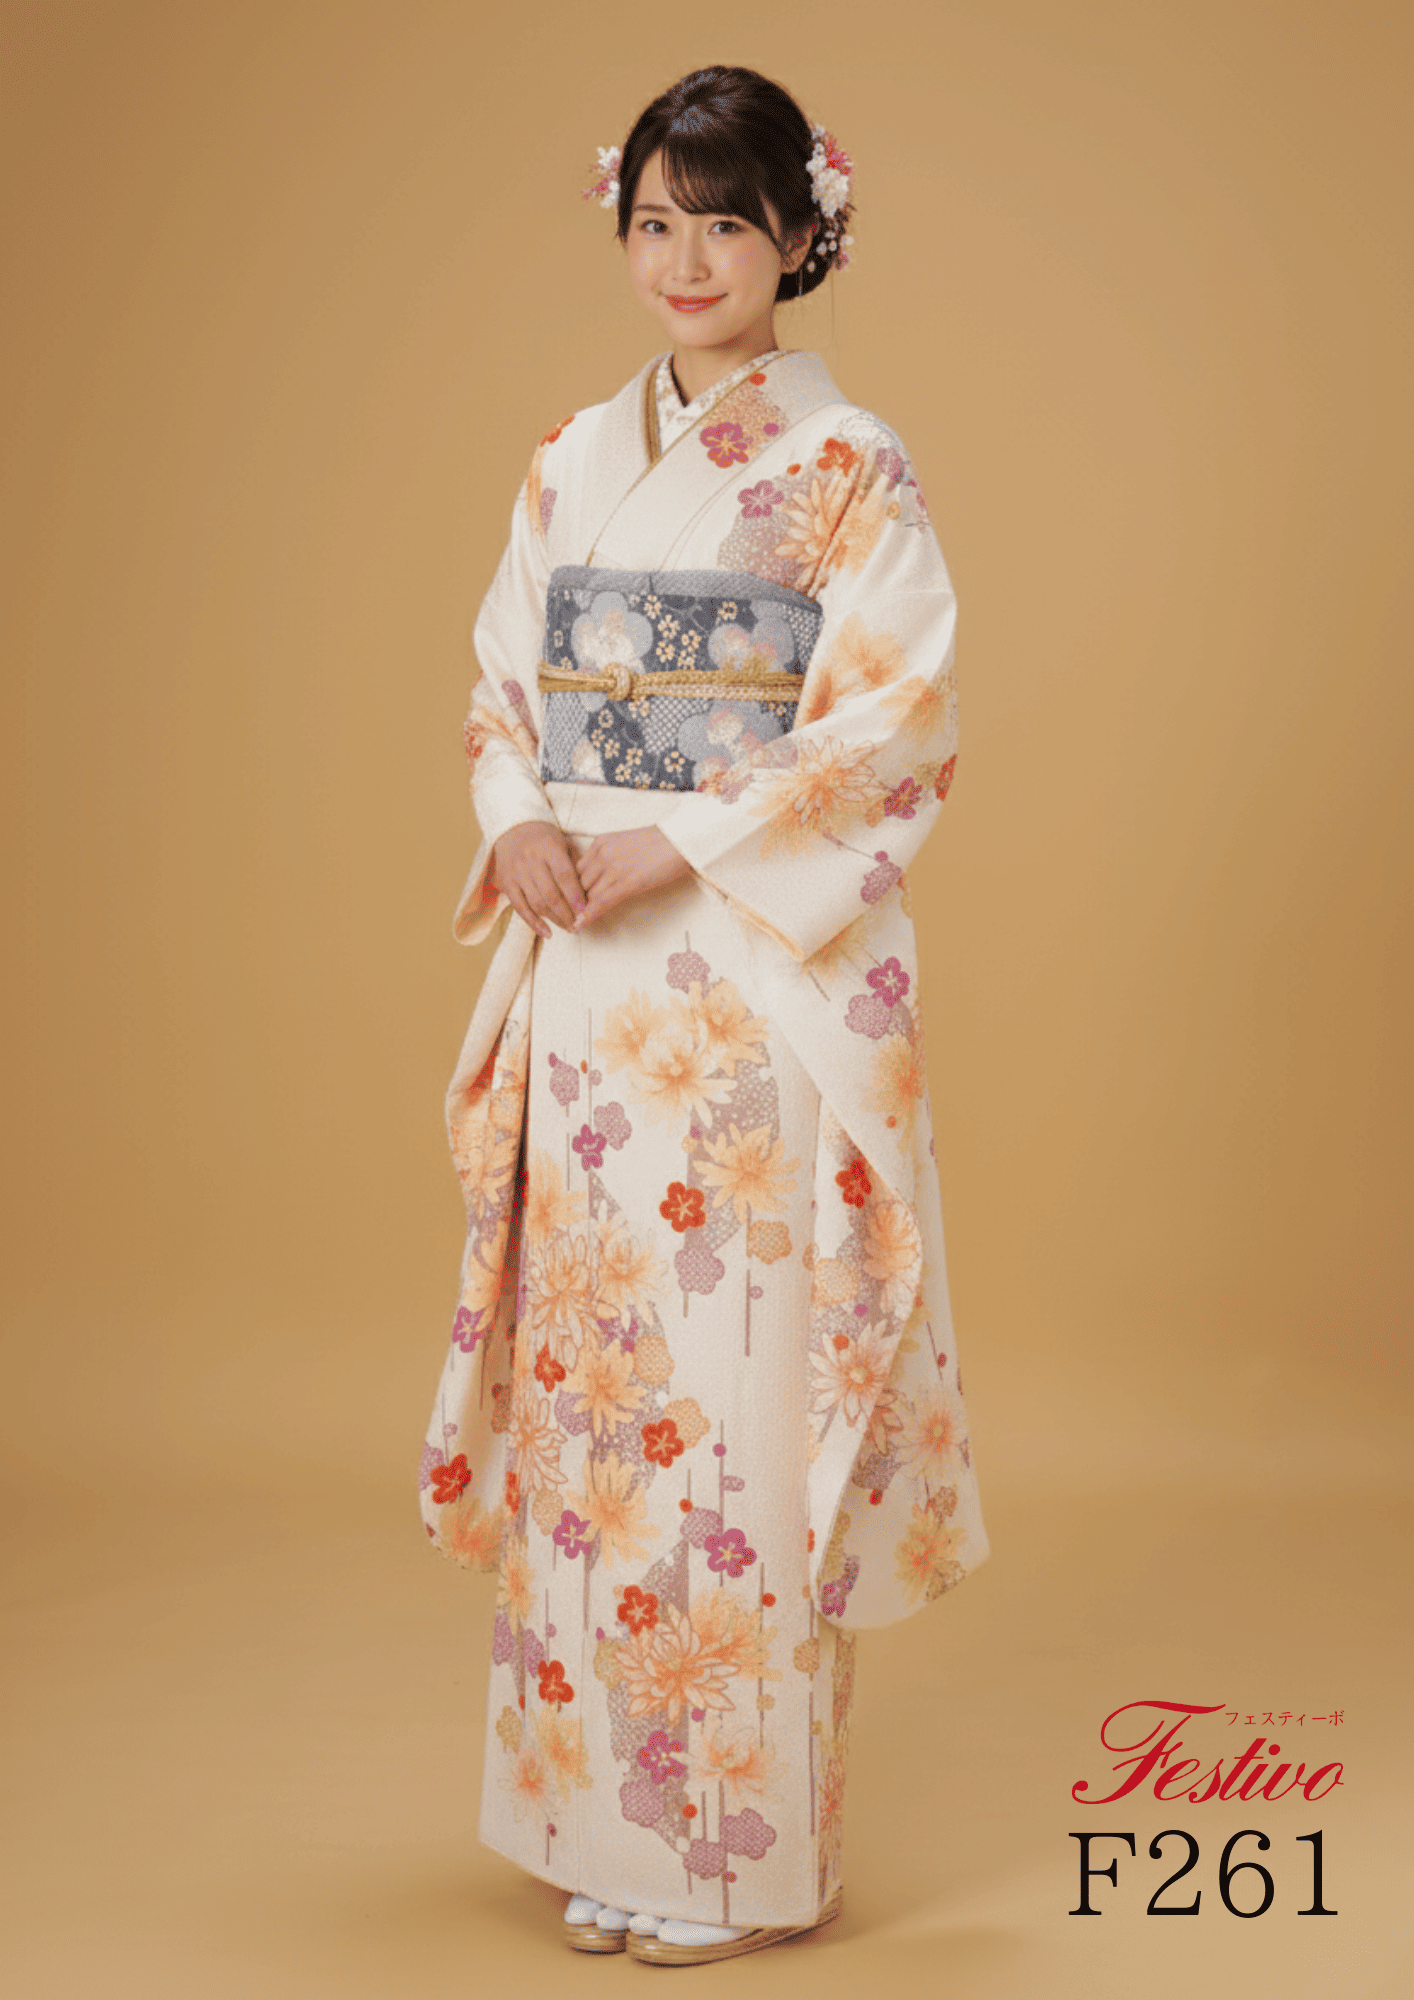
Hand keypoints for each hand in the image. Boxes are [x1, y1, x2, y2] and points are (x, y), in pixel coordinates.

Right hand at [489, 821, 586, 939]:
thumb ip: (574, 866)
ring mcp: (517, 873)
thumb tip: (588, 895)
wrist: (513, 828)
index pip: (565, 877)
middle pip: (551, 894)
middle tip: (580, 925)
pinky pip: (520, 908)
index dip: (576, 897)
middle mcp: (531, 861)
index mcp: (549, 849)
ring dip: (554, 920)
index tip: (587, 912)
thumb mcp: (562, 843)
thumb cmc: (545, 838)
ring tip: (569, 928)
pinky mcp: (506, 883)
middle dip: (567, 913)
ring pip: (537, 903)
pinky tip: (547, 933)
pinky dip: (534, 923)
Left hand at [574, 826, 690, 929]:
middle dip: (574, 900)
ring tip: (571, 924)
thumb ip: (610, 858)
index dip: (574, 887)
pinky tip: (580, 925)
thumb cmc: (661, 843)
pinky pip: (601, 902)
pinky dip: (588, 915)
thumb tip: (603, 879)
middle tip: (569, 915)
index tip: (572, 901)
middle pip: (578, 882)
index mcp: (601, 842)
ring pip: (587, 894)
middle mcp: (602, 853)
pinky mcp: (627, 881)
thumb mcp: (626, 845)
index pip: (577, 869)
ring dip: (579, 911)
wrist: (682, 839)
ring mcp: (613, 867)